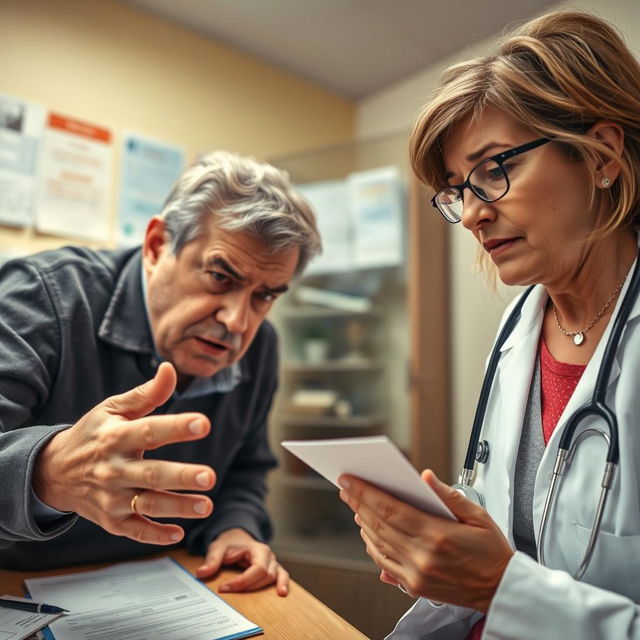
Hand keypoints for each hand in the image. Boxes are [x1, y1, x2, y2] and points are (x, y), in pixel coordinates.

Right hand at [32, 362, 215, 544]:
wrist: (52, 471)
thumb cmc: (93, 434)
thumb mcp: (113, 409)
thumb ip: (146, 393)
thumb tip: (170, 369)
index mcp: (116, 437)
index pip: (149, 431)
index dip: (176, 427)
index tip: (203, 423)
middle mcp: (113, 469)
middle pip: (151, 474)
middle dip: (181, 477)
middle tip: (210, 477)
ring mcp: (111, 498)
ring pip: (147, 505)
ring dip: (177, 507)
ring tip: (206, 506)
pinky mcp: (110, 520)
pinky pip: (134, 531)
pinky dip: (154, 535)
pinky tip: (178, 533)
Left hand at [196, 528, 288, 595]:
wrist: (237, 536)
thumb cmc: (229, 543)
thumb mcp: (218, 547)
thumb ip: (212, 560)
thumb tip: (201, 574)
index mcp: (257, 549)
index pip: (256, 569)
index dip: (242, 581)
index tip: (223, 588)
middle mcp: (268, 556)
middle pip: (266, 575)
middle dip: (249, 586)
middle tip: (228, 591)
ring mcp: (272, 562)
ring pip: (275, 576)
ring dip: (270, 587)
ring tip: (277, 595)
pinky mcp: (272, 568)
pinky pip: (282, 575)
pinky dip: (284, 583)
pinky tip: (283, 593)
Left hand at [338, 469, 512, 611]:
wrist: (501, 590)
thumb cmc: (492, 552)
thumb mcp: (478, 516)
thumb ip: (449, 495)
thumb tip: (426, 477)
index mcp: (438, 535)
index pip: (391, 509)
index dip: (366, 492)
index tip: (350, 480)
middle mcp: (423, 556)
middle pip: (379, 524)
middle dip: (358, 502)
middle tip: (346, 487)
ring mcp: (416, 574)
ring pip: (378, 544)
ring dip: (363, 522)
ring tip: (355, 505)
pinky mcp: (414, 587)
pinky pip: (384, 563)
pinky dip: (372, 546)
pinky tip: (368, 533)